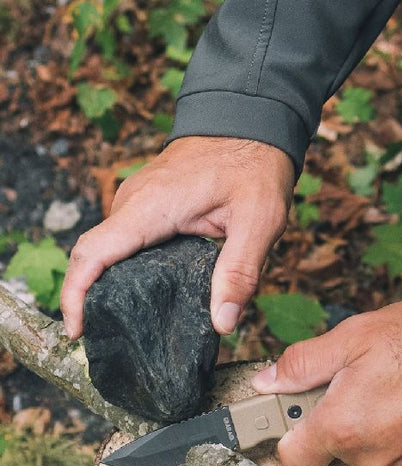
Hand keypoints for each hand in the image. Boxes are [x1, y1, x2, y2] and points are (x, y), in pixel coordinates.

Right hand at [60, 136, 294, 338]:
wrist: (253, 123)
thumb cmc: (255, 166)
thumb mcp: (260, 223)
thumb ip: (240, 273)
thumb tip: (222, 323)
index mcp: (150, 208)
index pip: (93, 254)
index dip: (77, 295)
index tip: (78, 329)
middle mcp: (134, 203)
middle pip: (96, 257)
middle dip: (94, 300)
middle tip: (115, 342)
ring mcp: (138, 202)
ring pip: (112, 250)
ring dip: (113, 285)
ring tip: (133, 328)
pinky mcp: (149, 205)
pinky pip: (127, 241)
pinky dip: (130, 269)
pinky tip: (152, 296)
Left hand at [252, 295, 401, 465]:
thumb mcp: (359, 334)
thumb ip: (304, 363)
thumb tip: (269, 381)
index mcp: (342, 427)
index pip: (292, 456)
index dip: (291, 431)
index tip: (299, 410)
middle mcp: (371, 459)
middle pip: (335, 451)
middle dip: (340, 420)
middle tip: (364, 378)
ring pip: (371, 455)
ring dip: (376, 429)